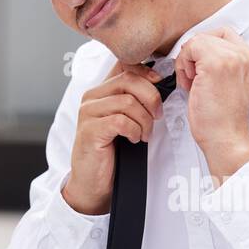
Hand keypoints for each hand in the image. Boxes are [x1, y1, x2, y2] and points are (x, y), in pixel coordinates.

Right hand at [63, 60, 165, 214]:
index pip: (125, 66)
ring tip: (144, 134)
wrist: (94, 182)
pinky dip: (134, 130)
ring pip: (128, 101)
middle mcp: (91, 98)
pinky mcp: (90, 130)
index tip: (160, 86)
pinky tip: (134, 139)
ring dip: (144, 120)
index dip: (147, 73)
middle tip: (157, 116)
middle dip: (151, 97)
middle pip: (129, 80)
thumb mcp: (126, 120)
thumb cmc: (112, 151)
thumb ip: (135, 99)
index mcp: (101, 91)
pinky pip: (121, 121)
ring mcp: (88, 113)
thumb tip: (159, 81)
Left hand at [175, 26, 248, 181]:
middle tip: (194, 77)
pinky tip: (189, 84)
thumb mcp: (229, 83)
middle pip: (210, 34)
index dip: (206, 48)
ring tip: (192, 83)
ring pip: (198, 40)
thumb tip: (196, 50)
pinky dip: (183, 65)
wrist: (226, 138)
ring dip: (187, 60)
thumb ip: (222, 62)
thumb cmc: (223, 119)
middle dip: (196, 53)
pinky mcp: (215, 63)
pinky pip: (190, 47)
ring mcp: (232, 57)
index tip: (200, 69)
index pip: (224, 34)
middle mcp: (245, 55)